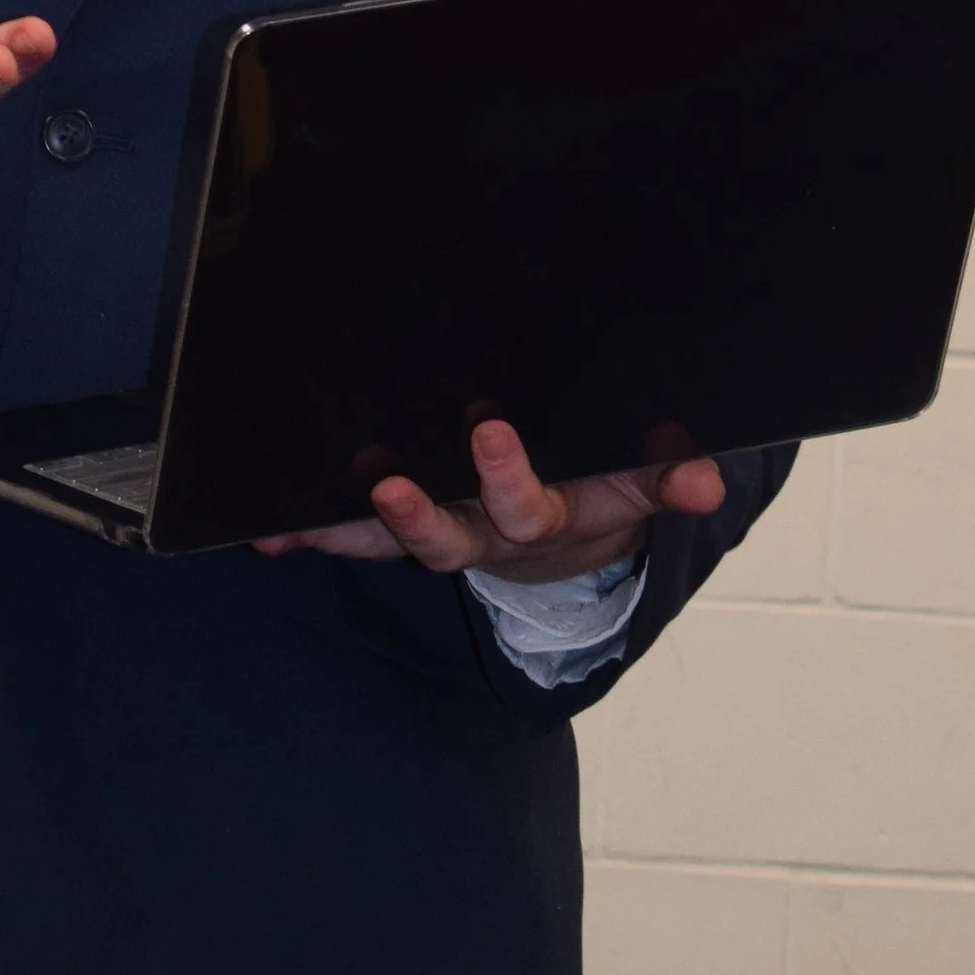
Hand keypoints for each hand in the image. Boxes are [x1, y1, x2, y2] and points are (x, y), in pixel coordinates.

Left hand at [254, 415, 725, 582]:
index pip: (524, 501)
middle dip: (415, 516)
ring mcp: (437, 532)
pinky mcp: (401, 528)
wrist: (568, 535)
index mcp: (537, 515)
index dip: (507, 474)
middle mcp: (479, 532)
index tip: (491, 431)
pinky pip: (352, 536)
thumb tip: (708, 480)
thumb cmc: (599, 484)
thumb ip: (668, 475)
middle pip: (443, 537)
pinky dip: (312, 534)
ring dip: (344, 534)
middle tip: (387, 486)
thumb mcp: (636, 481)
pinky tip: (265, 529)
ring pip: (386, 543)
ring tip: (297, 525)